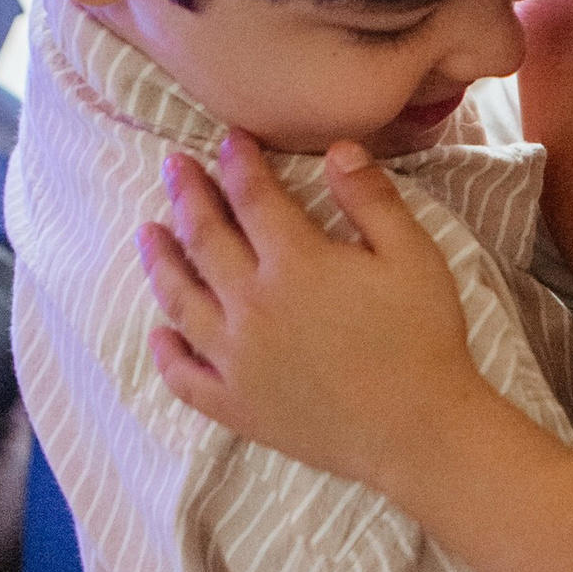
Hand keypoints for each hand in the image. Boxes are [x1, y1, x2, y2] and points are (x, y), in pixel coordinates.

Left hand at [139, 133, 484, 494]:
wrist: (419, 431)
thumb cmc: (424, 340)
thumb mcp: (414, 255)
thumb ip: (372, 199)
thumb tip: (338, 149)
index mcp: (295, 264)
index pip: (252, 197)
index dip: (238, 162)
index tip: (229, 139)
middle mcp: (251, 306)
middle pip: (204, 239)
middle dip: (186, 195)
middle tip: (172, 166)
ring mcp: (236, 359)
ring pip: (180, 300)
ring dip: (160, 261)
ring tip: (148, 232)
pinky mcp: (235, 405)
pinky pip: (184, 375)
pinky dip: (165, 351)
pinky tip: (159, 331)